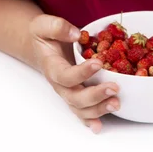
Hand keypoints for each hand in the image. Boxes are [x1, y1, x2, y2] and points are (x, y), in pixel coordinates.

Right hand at [29, 14, 120, 133]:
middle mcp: (59, 83)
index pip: (65, 75)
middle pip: (75, 97)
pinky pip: (81, 111)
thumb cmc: (41, 35)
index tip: (99, 63)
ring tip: (116, 103)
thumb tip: (77, 34)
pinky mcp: (74, 93)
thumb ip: (58, 27)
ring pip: (80, 108)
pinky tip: (99, 126)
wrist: (37, 44)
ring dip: (98, 109)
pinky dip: (89, 120)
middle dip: (95, 95)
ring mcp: (67, 91)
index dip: (81, 73)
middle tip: (114, 88)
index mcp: (52, 66)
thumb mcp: (44, 25)